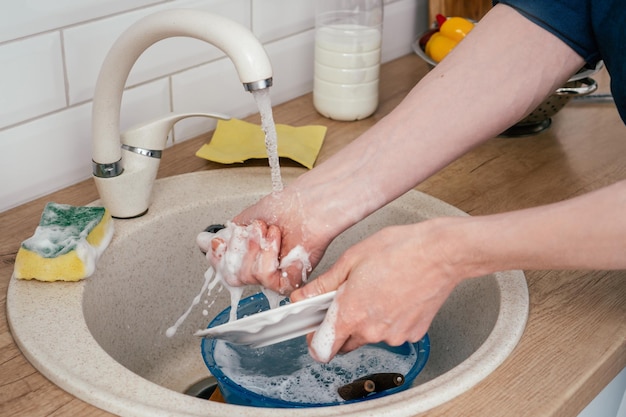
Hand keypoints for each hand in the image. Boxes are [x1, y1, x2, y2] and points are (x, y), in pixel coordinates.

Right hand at [225, 187, 334, 293]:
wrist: (305, 203)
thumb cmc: (285, 207)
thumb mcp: (244, 221)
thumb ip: (223, 236)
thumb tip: (202, 242)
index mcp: (250, 255)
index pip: (222, 268)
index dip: (218, 256)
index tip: (221, 241)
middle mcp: (261, 267)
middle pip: (231, 276)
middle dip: (238, 248)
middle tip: (253, 231)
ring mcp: (275, 275)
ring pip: (247, 277)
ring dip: (256, 247)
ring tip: (269, 232)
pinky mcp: (290, 280)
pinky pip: (266, 279)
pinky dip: (268, 255)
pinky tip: (276, 241)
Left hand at [291, 219, 464, 361]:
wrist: (442, 252)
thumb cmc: (400, 249)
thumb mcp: (351, 259)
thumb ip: (323, 285)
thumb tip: (303, 297)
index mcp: (351, 313)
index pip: (322, 349)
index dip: (315, 340)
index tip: (317, 327)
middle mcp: (372, 331)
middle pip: (345, 343)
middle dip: (342, 326)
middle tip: (349, 298)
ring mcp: (394, 335)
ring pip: (370, 336)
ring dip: (368, 320)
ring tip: (378, 289)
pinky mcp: (413, 334)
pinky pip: (392, 332)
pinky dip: (390, 319)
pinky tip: (395, 295)